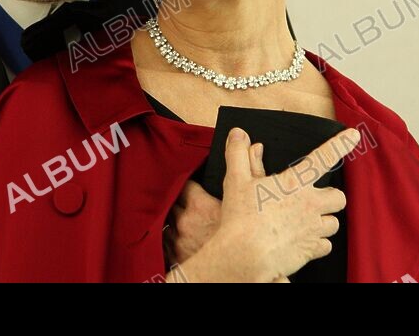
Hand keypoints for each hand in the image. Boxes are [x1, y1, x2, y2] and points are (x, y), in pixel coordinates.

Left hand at [164, 150, 290, 281]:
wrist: (240, 271)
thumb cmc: (248, 239)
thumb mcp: (253, 202)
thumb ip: (252, 170)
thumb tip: (255, 147)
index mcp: (199, 205)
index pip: (185, 183)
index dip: (189, 182)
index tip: (194, 184)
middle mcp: (184, 221)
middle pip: (172, 201)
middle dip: (178, 200)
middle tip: (186, 201)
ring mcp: (176, 240)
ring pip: (165, 222)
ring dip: (171, 219)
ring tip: (181, 220)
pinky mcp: (174, 257)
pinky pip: (163, 243)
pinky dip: (169, 239)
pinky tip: (177, 238)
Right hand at [203, 127, 357, 281]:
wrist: (245, 256)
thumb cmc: (241, 217)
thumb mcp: (235, 180)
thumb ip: (238, 154)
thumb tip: (239, 134)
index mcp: (295, 183)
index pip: (323, 158)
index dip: (340, 144)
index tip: (353, 135)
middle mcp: (310, 204)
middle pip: (338, 197)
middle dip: (330, 197)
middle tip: (314, 197)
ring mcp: (313, 229)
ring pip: (334, 222)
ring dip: (325, 220)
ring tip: (308, 219)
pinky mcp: (310, 250)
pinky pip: (326, 245)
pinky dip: (319, 243)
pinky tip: (306, 240)